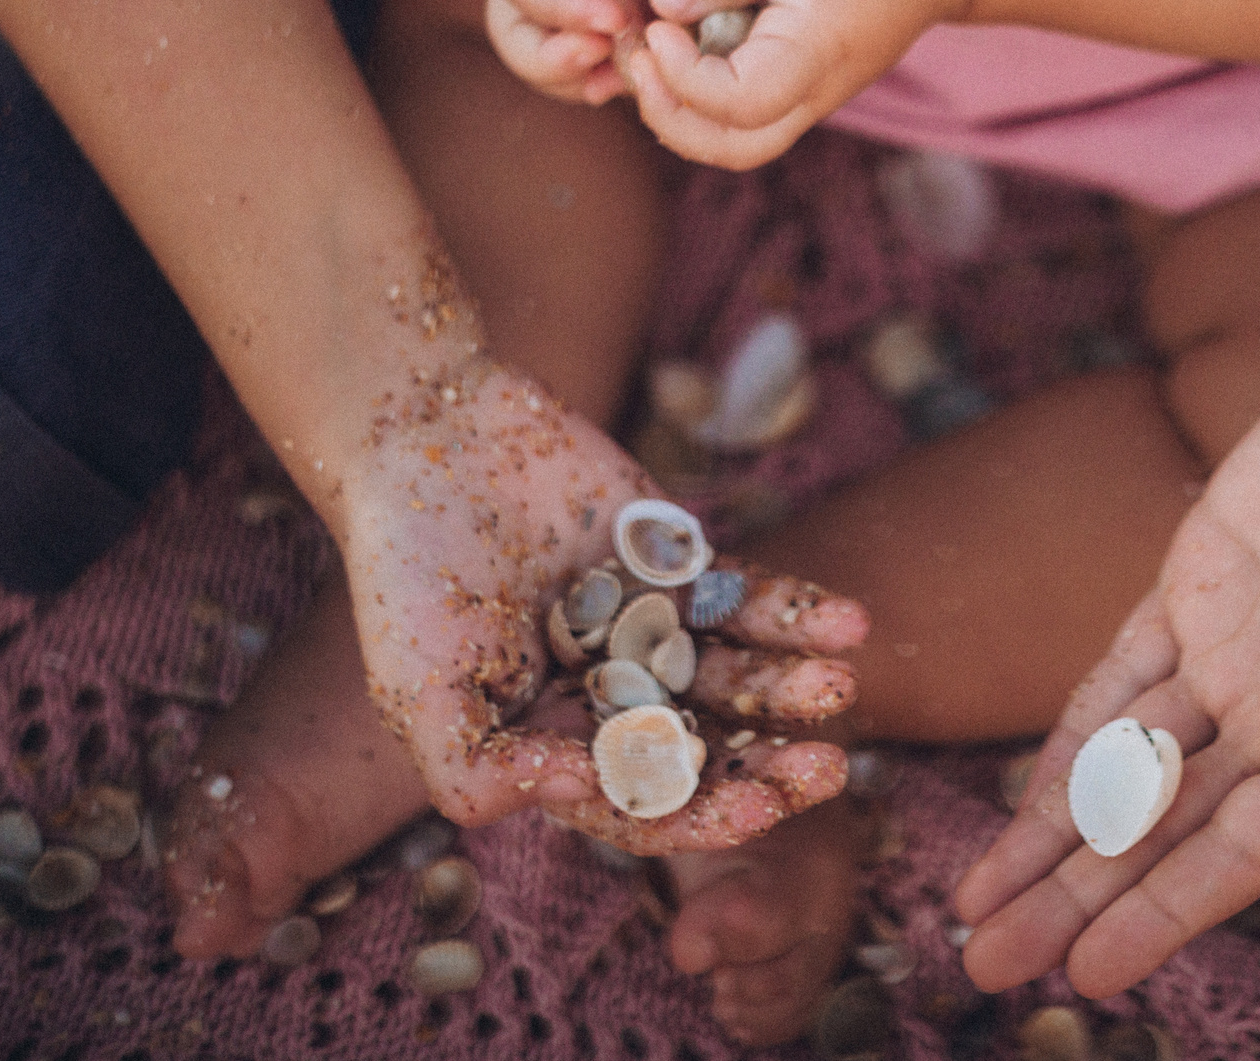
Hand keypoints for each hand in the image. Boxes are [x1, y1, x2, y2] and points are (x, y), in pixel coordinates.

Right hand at [339, 355, 867, 850]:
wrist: (432, 444)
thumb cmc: (408, 576)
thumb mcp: (422, 688)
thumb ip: (471, 769)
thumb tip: (565, 794)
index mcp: (555, 749)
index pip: (641, 805)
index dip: (697, 816)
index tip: (757, 812)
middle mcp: (613, 703)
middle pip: (706, 754)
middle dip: (767, 769)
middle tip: (828, 774)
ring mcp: (653, 634)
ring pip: (738, 679)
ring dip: (791, 690)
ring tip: (844, 688)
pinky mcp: (681, 568)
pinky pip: (751, 600)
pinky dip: (799, 614)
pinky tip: (851, 624)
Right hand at [487, 0, 744, 105]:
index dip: (556, 5)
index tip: (612, 15)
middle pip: (520, 29)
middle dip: (554, 60)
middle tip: (614, 63)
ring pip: (566, 51)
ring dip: (598, 75)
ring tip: (649, 77)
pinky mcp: (634, 1)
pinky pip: (624, 49)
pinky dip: (642, 68)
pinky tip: (676, 76)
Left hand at [624, 0, 976, 168]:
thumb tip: (660, 1)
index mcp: (819, 51)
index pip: (738, 105)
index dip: (682, 76)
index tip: (656, 21)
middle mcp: (817, 88)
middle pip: (732, 147)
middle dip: (667, 112)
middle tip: (635, 48)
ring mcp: (811, 89)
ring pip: (734, 136)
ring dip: (677, 105)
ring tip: (645, 41)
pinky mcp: (801, 74)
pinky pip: (741, 107)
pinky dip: (696, 87)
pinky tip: (674, 34)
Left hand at [952, 294, 1259, 995]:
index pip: (1238, 857)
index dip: (1161, 915)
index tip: (1086, 978)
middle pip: (1162, 829)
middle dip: (1073, 899)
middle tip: (984, 965)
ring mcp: (1238, 651)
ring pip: (1125, 763)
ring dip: (1052, 834)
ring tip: (973, 906)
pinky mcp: (1202, 579)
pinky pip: (1118, 672)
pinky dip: (1070, 732)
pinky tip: (1019, 792)